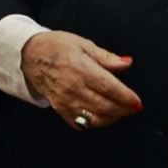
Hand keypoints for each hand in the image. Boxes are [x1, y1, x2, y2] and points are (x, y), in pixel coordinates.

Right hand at [21, 31, 142, 130]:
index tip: (137, 101)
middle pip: (104, 106)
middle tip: (133, 107)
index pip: (109, 87)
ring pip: (94, 118)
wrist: (30, 55)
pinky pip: (80, 123)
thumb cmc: (57, 46)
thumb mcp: (84, 44)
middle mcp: (73, 88)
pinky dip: (94, 123)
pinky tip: (102, 116)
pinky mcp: (60, 109)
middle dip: (123, 109)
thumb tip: (127, 63)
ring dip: (112, 118)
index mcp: (81, 68)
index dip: (126, 97)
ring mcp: (65, 101)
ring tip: (121, 112)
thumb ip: (106, 57)